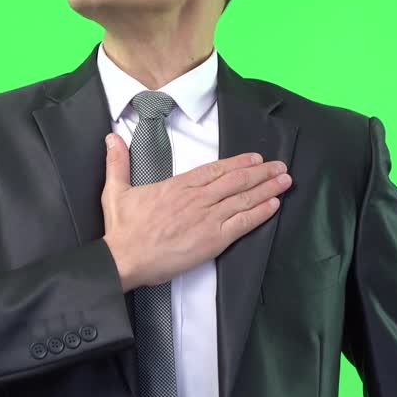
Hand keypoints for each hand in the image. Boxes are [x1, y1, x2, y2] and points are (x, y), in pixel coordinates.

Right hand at [100, 133, 289, 291]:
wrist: (124, 258)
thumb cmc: (121, 229)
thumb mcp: (116, 191)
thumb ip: (117, 163)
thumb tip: (111, 138)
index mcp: (176, 186)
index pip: (214, 170)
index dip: (238, 163)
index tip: (255, 158)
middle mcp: (195, 199)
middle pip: (235, 181)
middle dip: (261, 173)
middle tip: (280, 166)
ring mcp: (206, 219)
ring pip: (243, 199)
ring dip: (266, 189)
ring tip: (284, 181)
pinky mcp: (212, 240)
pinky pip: (242, 224)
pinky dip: (259, 213)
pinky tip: (273, 205)